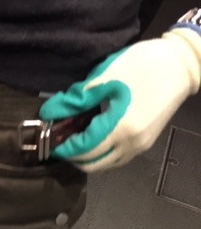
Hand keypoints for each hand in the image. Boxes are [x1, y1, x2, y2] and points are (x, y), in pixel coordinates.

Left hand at [39, 28, 200, 171]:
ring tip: (73, 140)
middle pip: (92, 163)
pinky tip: (91, 140)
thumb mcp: (104, 78)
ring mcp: (140, 146)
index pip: (83, 149)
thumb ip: (76, 100)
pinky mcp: (146, 143)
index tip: (48, 140)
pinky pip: (117, 158)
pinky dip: (101, 154)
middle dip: (72, 156)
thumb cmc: (142, 65)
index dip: (63, 147)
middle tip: (58, 142)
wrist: (181, 64)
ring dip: (86, 157)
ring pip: (105, 164)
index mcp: (120, 128)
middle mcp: (131, 144)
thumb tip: (49, 113)